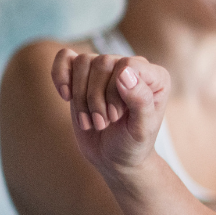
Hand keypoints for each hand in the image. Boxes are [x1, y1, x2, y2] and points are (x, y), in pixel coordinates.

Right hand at [53, 48, 169, 177]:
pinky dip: (60, 75)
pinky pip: (65, 57)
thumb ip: (140, 100)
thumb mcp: (141, 129)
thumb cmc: (133, 143)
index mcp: (155, 77)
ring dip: (81, 97)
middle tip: (102, 123)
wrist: (114, 157)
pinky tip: (66, 96)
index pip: (128, 65)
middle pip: (102, 63)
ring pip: (82, 62)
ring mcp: (107, 70)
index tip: (115, 116)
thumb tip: (124, 71)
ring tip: (91, 121)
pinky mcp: (83, 76)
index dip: (115, 90)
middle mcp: (131, 68)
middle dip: (96, 98)